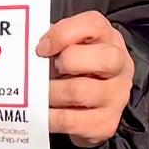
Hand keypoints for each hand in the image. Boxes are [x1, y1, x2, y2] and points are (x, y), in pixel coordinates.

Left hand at [39, 11, 134, 148]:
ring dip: (51, 92)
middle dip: (68, 62)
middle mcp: (120, 66)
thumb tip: (28, 50)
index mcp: (109, 39)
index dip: (64, 34)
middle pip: (103, 58)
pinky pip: (71, 120)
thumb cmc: (77, 68)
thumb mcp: (71, 46)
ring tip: (40, 93)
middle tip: (49, 70)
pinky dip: (50, 117)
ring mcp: (116, 96)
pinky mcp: (105, 123)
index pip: (94, 25)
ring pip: (81, 91)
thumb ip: (56, 42)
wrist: (94, 105)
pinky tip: (43, 112)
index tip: (42, 47)